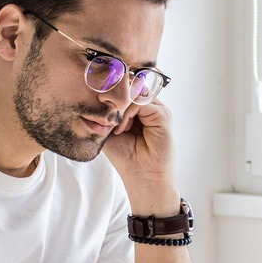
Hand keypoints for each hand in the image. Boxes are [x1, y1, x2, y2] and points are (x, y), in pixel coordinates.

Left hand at [102, 97, 178, 213]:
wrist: (142, 176)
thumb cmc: (126, 157)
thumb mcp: (111, 129)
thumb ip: (109, 111)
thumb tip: (101, 93)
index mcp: (138, 110)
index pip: (126, 89)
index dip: (112, 92)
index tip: (98, 101)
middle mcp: (149, 108)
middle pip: (132, 86)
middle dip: (115, 97)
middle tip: (105, 112)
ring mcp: (157, 110)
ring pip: (135, 93)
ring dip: (120, 107)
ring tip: (116, 127)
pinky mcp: (163, 115)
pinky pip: (141, 102)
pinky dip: (128, 113)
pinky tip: (122, 129)